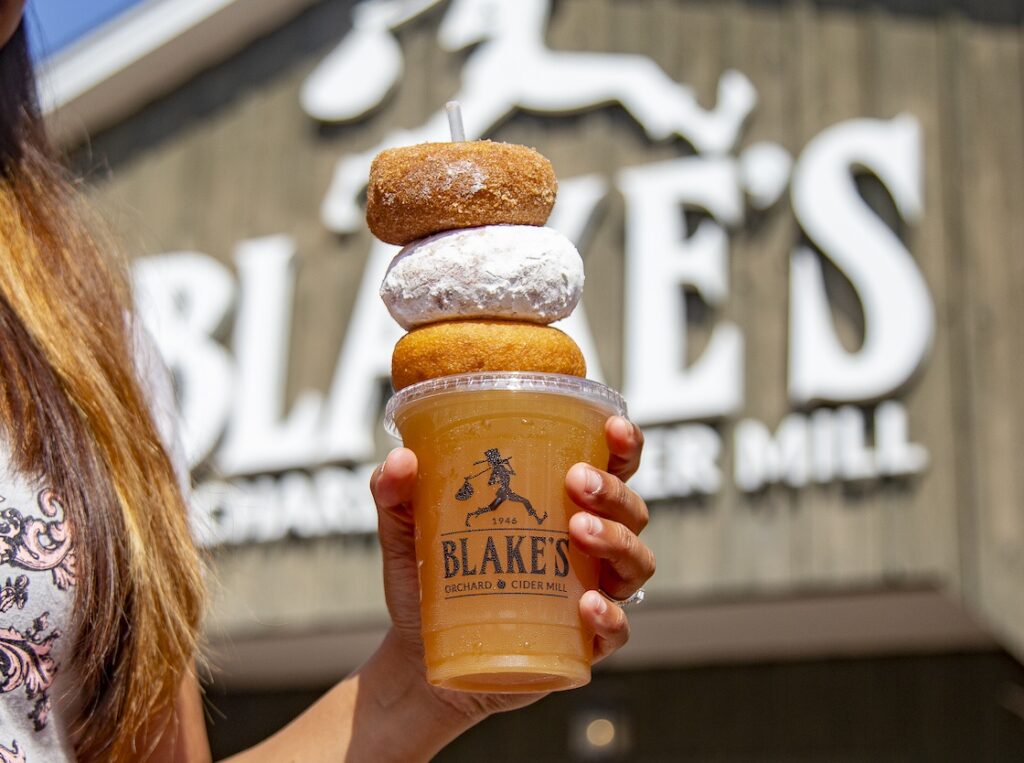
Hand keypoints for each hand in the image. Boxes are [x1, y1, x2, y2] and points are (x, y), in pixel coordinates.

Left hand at [369, 415, 653, 720]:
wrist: (422, 656)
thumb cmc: (429, 581)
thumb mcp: (406, 531)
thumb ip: (397, 493)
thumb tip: (400, 460)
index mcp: (561, 504)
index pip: (612, 466)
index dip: (623, 444)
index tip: (611, 427)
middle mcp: (589, 546)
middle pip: (631, 510)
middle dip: (613, 490)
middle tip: (576, 482)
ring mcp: (593, 594)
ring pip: (635, 562)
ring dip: (616, 541)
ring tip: (577, 531)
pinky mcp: (584, 644)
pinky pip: (618, 629)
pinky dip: (610, 616)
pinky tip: (587, 605)